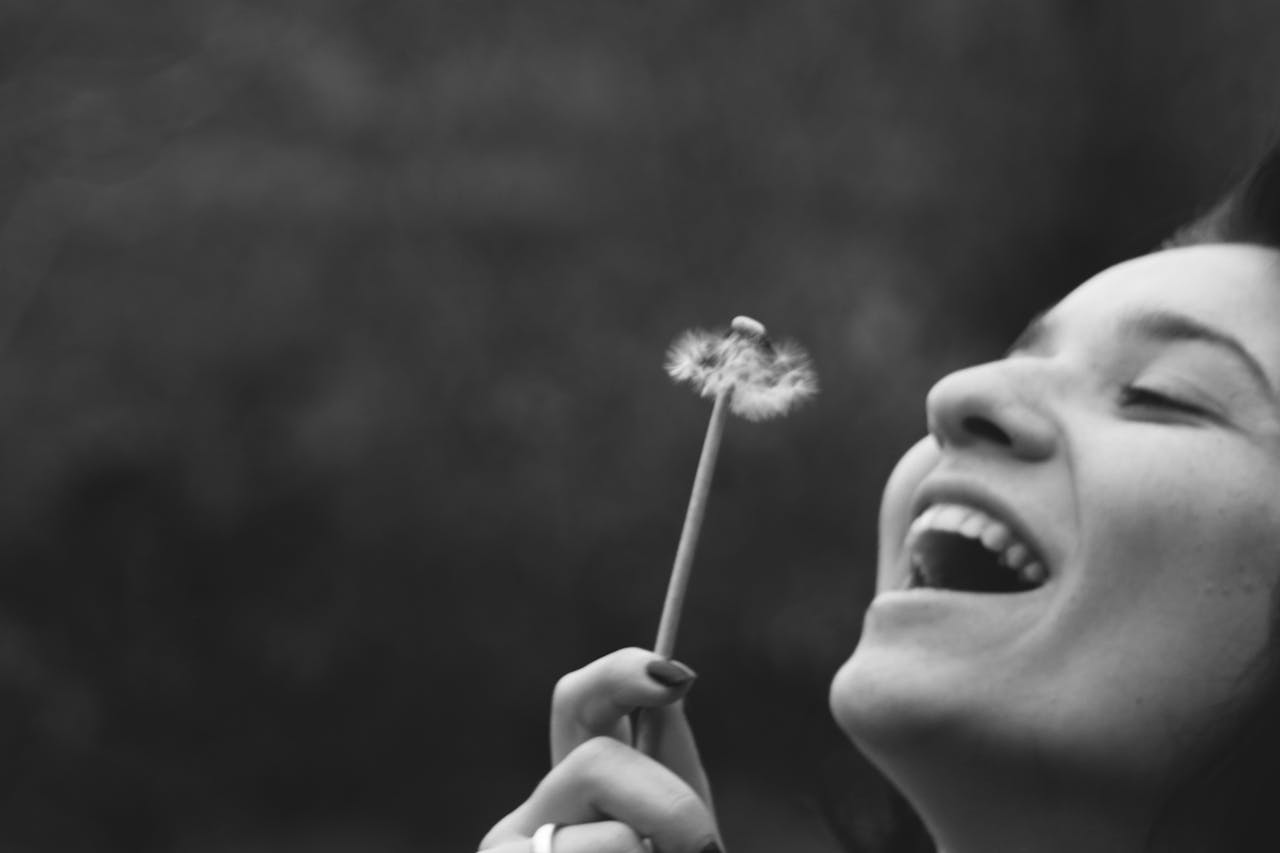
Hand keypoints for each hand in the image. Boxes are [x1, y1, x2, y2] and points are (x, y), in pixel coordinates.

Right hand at [479, 648, 720, 851]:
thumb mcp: (681, 821)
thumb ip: (668, 759)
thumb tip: (672, 677)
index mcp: (574, 789)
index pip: (575, 700)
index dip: (620, 675)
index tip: (675, 678)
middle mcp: (532, 811)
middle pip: (595, 764)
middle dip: (667, 804)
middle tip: (702, 844)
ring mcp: (509, 846)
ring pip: (613, 837)